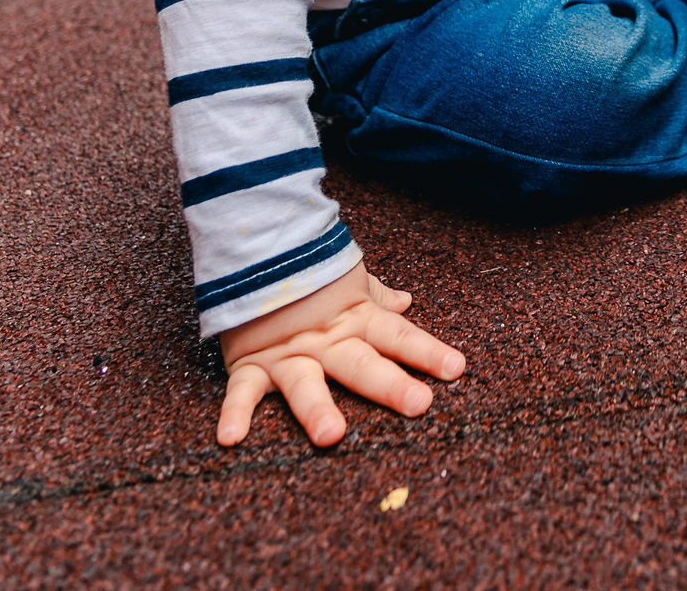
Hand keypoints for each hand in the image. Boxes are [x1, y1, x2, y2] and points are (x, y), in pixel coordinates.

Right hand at [216, 262, 464, 447]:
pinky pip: (241, 391)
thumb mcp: (348, 280)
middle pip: (362, 364)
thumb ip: (376, 297)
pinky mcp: (251, 362)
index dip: (427, 351)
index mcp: (355, 319)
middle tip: (419, 403)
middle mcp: (326, 340)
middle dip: (391, 384)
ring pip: (306, 384)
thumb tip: (406, 302)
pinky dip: (234, 413)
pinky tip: (231, 437)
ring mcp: (289, 353)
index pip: (398, 336)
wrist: (255, 249)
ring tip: (333, 435)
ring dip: (318, 409)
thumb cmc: (308, 269)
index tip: (456, 369)